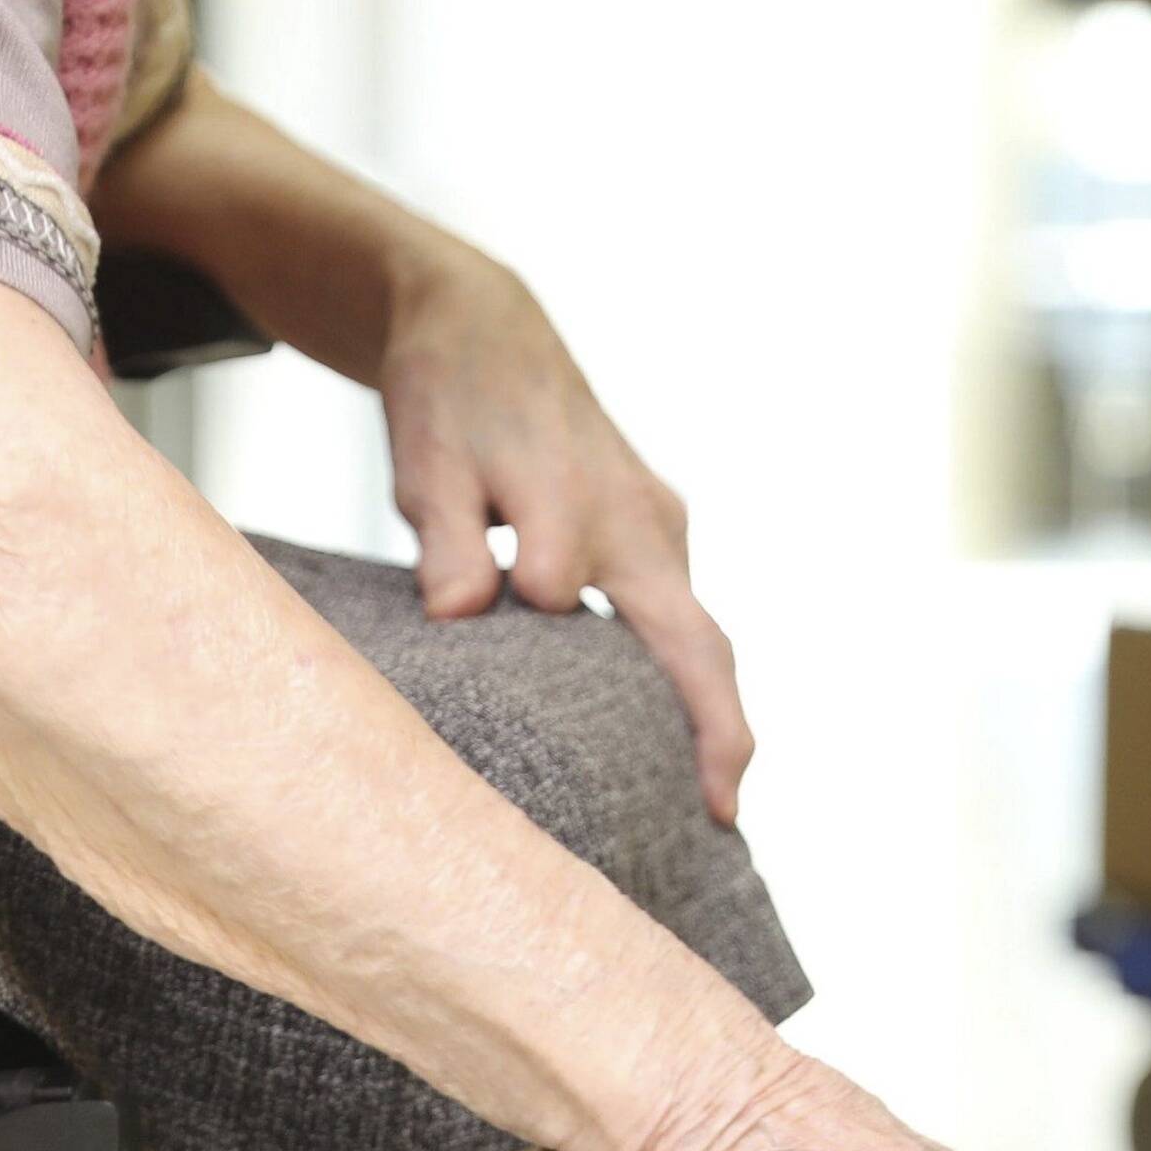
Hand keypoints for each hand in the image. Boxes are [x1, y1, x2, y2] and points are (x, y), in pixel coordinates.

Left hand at [374, 248, 752, 822]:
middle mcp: (640, 518)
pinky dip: (686, 685)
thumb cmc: (453, 400)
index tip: (475, 646)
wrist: (488, 332)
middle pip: (696, 640)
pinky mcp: (655, 538)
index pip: (556, 586)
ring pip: (696, 639)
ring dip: (708, 717)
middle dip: (716, 730)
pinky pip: (683, 625)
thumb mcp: (430, 462)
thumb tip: (463, 610)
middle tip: (720, 818)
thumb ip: (448, 539)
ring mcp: (658, 529)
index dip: (520, 616)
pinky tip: (677, 746)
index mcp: (576, 497)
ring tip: (707, 805)